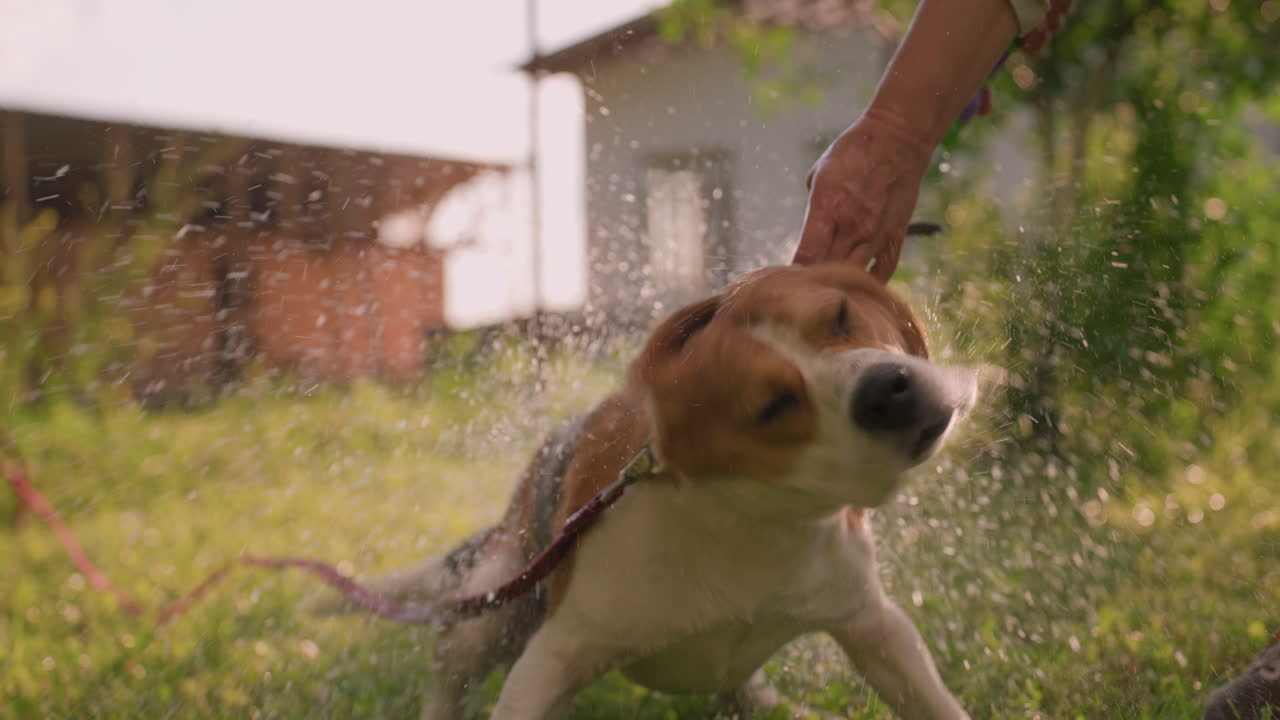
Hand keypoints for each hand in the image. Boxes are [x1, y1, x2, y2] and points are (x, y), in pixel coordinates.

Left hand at [794, 109, 934, 280]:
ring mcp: (876, 234)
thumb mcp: (820, 173)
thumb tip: (813, 229)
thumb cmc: (855, 150)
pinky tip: (859, 286)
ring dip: (839, 285)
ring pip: (853, 276)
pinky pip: (883, 271)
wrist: (899, 138)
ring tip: (828, 290)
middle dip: (812, 280)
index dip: (794, 273)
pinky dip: (869, 282)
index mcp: (828, 209)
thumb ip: (814, 208)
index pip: (805, 256)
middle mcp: (852, 227)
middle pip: (826, 270)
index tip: (787, 279)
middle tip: (802, 287)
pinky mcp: (895, 236)